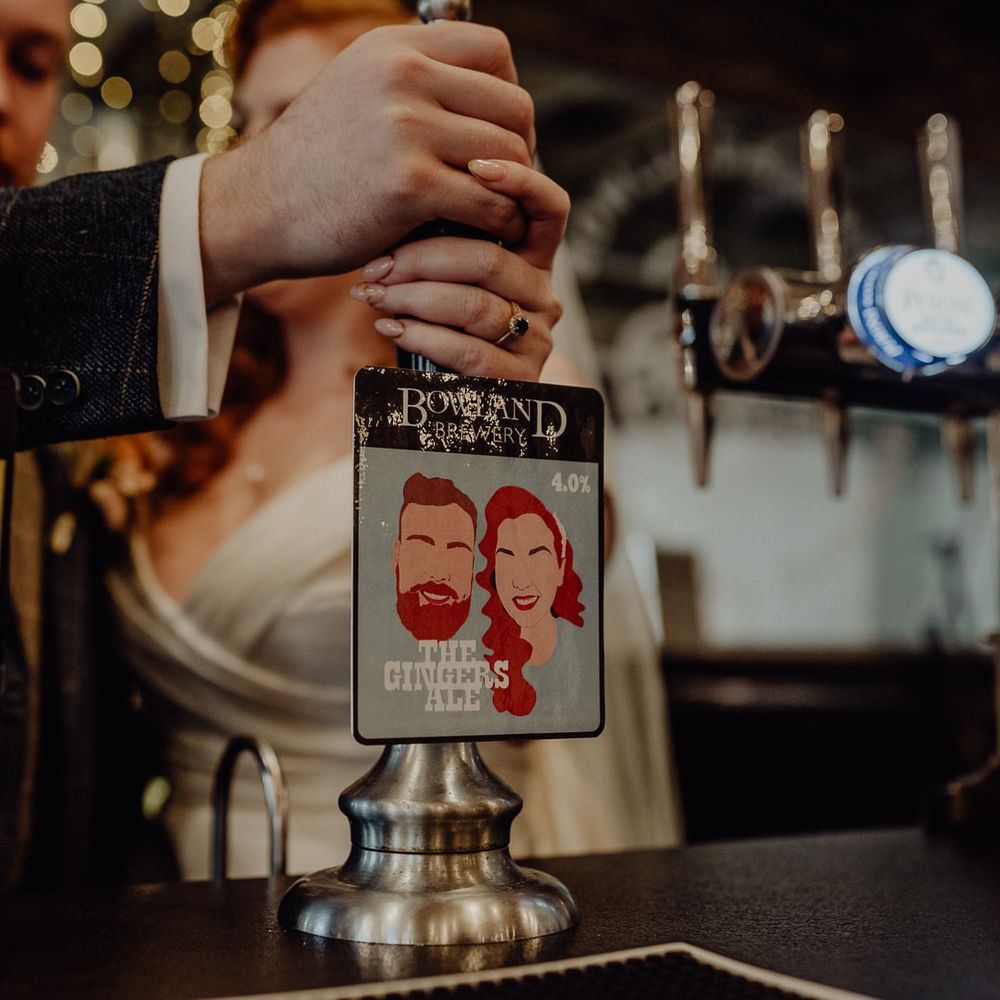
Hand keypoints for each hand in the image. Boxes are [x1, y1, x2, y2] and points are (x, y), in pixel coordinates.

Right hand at [201, 23, 534, 304]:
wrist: (259, 209)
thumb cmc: (317, 162)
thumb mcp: (360, 91)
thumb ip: (415, 82)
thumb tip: (487, 93)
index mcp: (395, 47)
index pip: (495, 50)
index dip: (509, 97)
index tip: (495, 136)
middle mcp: (403, 74)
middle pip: (514, 107)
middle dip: (521, 151)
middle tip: (502, 185)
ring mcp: (406, 128)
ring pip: (509, 157)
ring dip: (515, 193)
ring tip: (497, 213)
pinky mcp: (409, 186)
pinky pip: (491, 202)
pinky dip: (500, 224)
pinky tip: (487, 235)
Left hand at [350, 159, 568, 381]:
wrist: (443, 399)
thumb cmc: (433, 321)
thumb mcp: (443, 271)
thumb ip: (443, 235)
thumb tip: (405, 189)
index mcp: (532, 260)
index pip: (549, 209)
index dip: (521, 181)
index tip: (472, 165)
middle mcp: (543, 296)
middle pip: (491, 259)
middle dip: (424, 258)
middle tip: (377, 264)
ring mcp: (536, 340)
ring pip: (477, 306)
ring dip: (415, 298)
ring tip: (375, 294)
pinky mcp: (519, 380)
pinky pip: (469, 352)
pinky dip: (423, 337)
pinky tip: (390, 328)